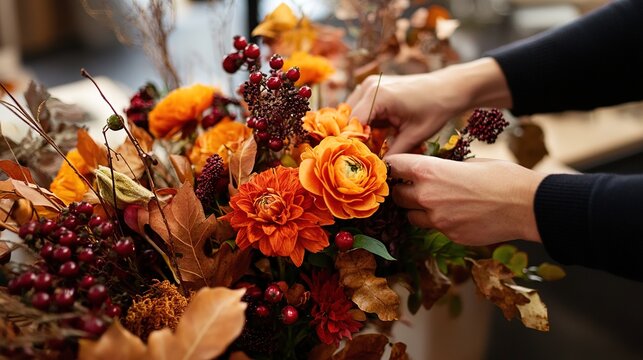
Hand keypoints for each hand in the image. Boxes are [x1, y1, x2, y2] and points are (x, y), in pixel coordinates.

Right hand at [346, 58, 511, 153]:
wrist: (449, 88)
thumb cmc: (435, 109)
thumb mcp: (414, 136)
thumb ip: (393, 155)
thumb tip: (379, 171)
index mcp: (378, 96)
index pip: (352, 125)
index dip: (354, 145)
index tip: (360, 162)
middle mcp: (369, 86)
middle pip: (348, 119)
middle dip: (355, 139)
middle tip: (365, 158)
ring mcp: (370, 85)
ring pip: (352, 114)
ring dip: (359, 131)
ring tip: (371, 148)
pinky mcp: (374, 87)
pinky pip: (361, 109)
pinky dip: (365, 124)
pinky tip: (377, 137)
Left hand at [387, 154, 544, 245]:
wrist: (527, 205)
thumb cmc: (503, 177)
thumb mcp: (468, 163)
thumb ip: (443, 168)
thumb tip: (432, 171)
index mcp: (429, 171)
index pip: (394, 165)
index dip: (393, 166)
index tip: (395, 167)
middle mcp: (427, 196)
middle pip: (397, 195)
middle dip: (403, 190)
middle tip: (413, 186)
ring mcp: (437, 219)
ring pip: (411, 217)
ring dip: (417, 210)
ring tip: (436, 202)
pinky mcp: (449, 235)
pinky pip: (434, 228)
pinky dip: (439, 222)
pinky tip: (457, 214)